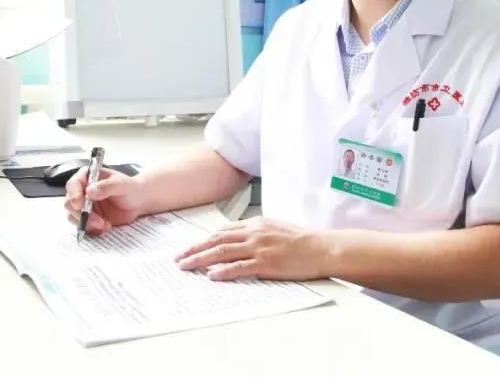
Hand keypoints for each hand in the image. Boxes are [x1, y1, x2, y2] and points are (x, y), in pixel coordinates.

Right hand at [64, 167, 145, 235]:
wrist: (138, 202)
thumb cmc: (130, 188)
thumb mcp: (122, 185)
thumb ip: (107, 186)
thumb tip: (90, 191)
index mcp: (88, 177)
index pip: (73, 184)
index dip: (74, 194)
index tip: (79, 204)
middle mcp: (82, 191)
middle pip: (70, 203)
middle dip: (82, 213)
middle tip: (97, 220)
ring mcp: (84, 206)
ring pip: (74, 216)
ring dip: (88, 223)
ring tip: (105, 224)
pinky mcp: (88, 218)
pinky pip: (83, 226)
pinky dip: (92, 229)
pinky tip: (105, 227)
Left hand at [174, 217, 330, 281]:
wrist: (321, 247)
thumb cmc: (302, 241)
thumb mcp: (276, 229)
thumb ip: (256, 233)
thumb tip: (239, 241)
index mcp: (256, 224)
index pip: (223, 231)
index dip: (204, 239)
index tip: (191, 247)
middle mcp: (254, 233)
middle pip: (217, 240)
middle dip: (195, 249)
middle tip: (179, 258)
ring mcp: (259, 248)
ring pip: (222, 252)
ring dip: (201, 259)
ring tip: (186, 266)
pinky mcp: (266, 263)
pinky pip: (239, 267)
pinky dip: (223, 271)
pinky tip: (211, 275)